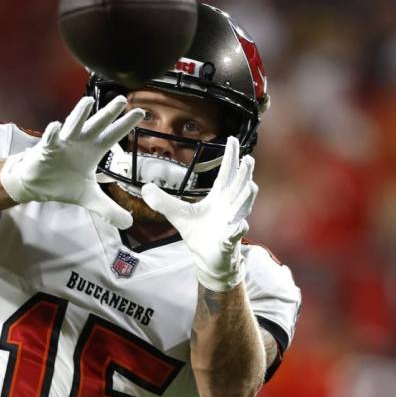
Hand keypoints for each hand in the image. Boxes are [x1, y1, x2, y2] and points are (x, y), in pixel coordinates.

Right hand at [0, 96, 143, 228]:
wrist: (38, 185)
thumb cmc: (64, 183)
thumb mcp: (89, 198)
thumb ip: (108, 209)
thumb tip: (129, 224)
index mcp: (93, 150)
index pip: (113, 136)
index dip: (126, 125)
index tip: (141, 112)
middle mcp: (80, 142)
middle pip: (97, 125)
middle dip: (108, 113)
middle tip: (121, 99)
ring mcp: (63, 143)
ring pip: (73, 125)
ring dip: (80, 114)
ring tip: (88, 101)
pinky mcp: (46, 149)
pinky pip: (49, 140)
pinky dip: (52, 134)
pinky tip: (56, 128)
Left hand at [140, 137, 257, 291]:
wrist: (206, 257)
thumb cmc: (198, 232)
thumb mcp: (176, 214)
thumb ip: (162, 201)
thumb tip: (145, 188)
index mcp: (219, 197)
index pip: (226, 174)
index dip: (230, 157)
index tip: (233, 139)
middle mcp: (229, 206)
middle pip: (239, 186)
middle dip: (245, 173)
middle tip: (248, 159)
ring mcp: (231, 223)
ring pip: (242, 208)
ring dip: (246, 198)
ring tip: (251, 186)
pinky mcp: (229, 241)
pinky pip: (235, 234)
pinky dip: (237, 230)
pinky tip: (240, 225)